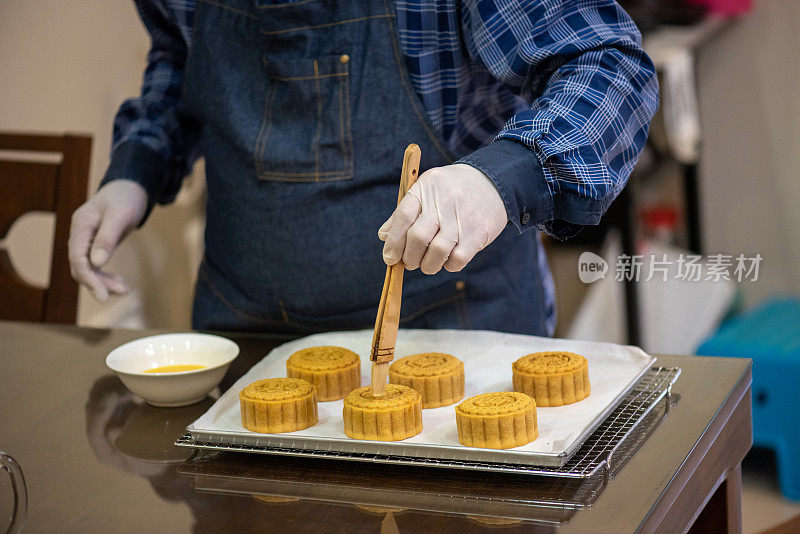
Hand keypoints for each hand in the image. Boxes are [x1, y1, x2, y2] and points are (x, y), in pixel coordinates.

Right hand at [68, 180, 147, 300]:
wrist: (130, 188)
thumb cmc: (126, 198)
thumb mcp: (120, 215)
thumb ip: (107, 238)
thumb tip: (96, 263)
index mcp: (81, 225)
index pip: (77, 258)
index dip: (89, 278)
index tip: (104, 295)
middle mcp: (80, 234)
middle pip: (81, 267)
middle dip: (99, 283)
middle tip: (123, 291)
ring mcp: (86, 240)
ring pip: (88, 269)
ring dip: (104, 282)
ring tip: (124, 289)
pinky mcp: (95, 245)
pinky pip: (95, 266)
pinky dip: (106, 276)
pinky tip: (119, 281)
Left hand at [378, 163, 507, 273]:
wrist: (494, 181)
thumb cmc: (452, 189)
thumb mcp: (427, 189)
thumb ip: (404, 211)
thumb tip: (384, 235)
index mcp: (426, 188)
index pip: (403, 217)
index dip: (393, 241)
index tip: (390, 257)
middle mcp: (443, 202)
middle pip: (418, 237)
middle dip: (408, 257)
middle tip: (409, 262)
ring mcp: (462, 218)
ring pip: (437, 252)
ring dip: (427, 265)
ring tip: (426, 264)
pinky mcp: (478, 233)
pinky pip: (458, 259)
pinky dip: (448, 266)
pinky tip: (447, 260)